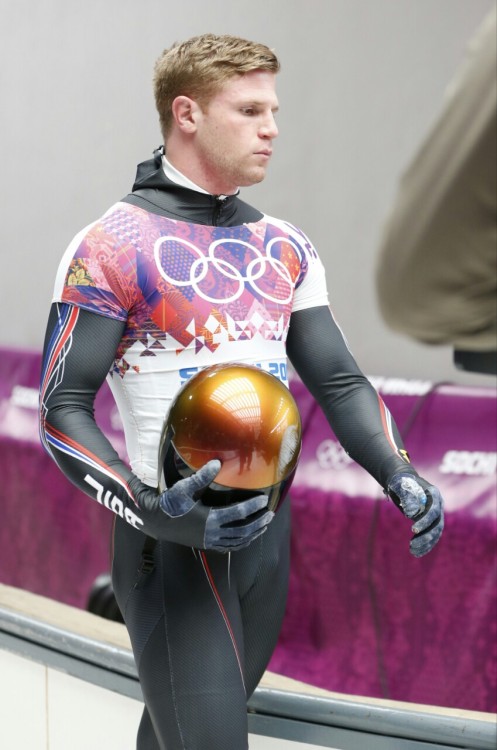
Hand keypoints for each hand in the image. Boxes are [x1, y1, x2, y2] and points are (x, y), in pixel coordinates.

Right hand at [130, 460, 273, 551]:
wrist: (155, 521)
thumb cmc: (170, 502)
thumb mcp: (185, 487)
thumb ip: (202, 476)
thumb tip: (217, 463)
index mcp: (209, 519)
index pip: (237, 513)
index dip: (252, 507)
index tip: (264, 500)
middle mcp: (211, 533)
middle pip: (242, 531)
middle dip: (258, 523)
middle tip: (270, 514)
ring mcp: (209, 541)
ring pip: (237, 542)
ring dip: (252, 534)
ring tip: (264, 526)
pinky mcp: (205, 545)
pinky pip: (228, 547)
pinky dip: (241, 543)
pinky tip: (247, 537)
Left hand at [386, 471, 443, 557]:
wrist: (403, 483)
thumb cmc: (401, 483)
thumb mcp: (400, 485)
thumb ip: (406, 496)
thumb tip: (411, 513)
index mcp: (434, 493)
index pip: (434, 510)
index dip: (425, 521)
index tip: (413, 530)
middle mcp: (439, 504)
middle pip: (437, 524)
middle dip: (425, 536)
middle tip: (411, 545)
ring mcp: (436, 514)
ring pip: (435, 533)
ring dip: (425, 543)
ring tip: (412, 551)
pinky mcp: (431, 522)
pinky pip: (432, 536)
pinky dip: (425, 545)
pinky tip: (416, 552)